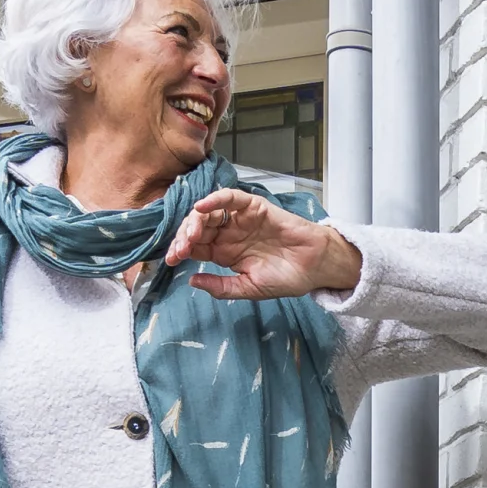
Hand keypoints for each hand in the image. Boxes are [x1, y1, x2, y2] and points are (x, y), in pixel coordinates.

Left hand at [161, 189, 362, 299]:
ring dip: (195, 221)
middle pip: (196, 228)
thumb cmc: (287, 278)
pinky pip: (230, 198)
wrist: (315, 267)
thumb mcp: (248, 289)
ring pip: (209, 213)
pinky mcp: (253, 207)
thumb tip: (191, 280)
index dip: (180, 251)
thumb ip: (221, 287)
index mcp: (223, 253)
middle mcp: (228, 234)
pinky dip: (215, 199)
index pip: (194, 247)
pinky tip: (202, 207)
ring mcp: (240, 219)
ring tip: (191, 235)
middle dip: (183, 237)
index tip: (171, 260)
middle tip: (179, 250)